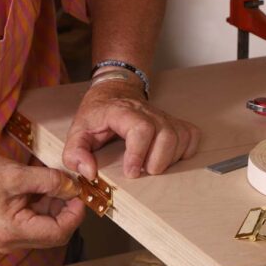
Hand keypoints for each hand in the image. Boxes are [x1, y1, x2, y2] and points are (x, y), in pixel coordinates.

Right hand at [0, 152, 84, 253]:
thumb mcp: (18, 174)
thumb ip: (50, 182)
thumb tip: (75, 188)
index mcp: (11, 231)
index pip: (58, 233)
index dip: (75, 214)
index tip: (80, 193)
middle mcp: (12, 242)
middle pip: (55, 234)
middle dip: (67, 210)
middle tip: (72, 186)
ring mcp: (11, 239)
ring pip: (49, 228)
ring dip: (58, 208)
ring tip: (57, 184)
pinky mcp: (11, 231)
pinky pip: (38, 224)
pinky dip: (46, 207)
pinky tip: (45, 189)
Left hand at [63, 81, 200, 179]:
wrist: (113, 93)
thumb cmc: (97, 115)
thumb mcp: (78, 132)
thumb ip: (75, 153)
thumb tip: (89, 172)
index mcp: (122, 112)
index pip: (141, 129)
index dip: (139, 153)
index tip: (131, 172)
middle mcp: (147, 112)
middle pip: (166, 136)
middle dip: (157, 161)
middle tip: (142, 171)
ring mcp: (164, 116)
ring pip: (180, 137)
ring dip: (170, 159)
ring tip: (153, 166)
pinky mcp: (175, 122)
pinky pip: (191, 136)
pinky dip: (186, 151)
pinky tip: (170, 158)